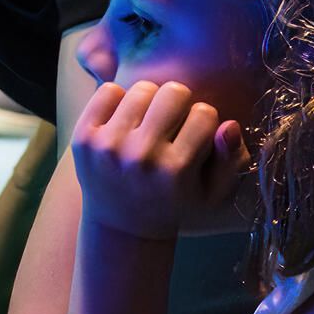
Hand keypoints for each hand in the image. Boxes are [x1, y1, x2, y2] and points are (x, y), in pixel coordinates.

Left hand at [72, 80, 246, 241]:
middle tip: (171, 126)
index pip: (205, 113)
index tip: (195, 139)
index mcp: (175, 172)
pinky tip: (124, 123)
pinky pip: (108, 90)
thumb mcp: (210, 194)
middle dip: (178, 105)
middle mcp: (141, 158)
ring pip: (143, 89)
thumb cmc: (174, 203)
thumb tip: (229, 125)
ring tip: (147, 125)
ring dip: (150, 102)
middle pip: (174, 92)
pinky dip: (119, 100)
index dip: (204, 123)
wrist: (121, 225)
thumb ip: (230, 161)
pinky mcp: (83, 139)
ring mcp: (109, 147)